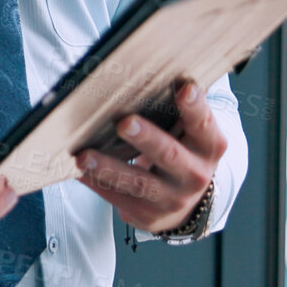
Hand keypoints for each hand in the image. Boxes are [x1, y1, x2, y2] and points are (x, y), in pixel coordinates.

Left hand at [75, 80, 226, 233]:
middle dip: (146, 138)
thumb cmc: (183, 152)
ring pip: (138, 182)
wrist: (186, 203)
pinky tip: (78, 170)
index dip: (195, 107)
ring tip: (83, 155)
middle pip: (169, 155)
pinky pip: (117, 198)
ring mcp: (172, 198)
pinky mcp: (147, 214)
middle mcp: (195, 174)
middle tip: (124, 122)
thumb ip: (176, 111)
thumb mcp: (190, 134)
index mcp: (208, 146)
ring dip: (108, 168)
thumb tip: (141, 71)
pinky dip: (95, 182)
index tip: (184, 88)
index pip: (204, 124)